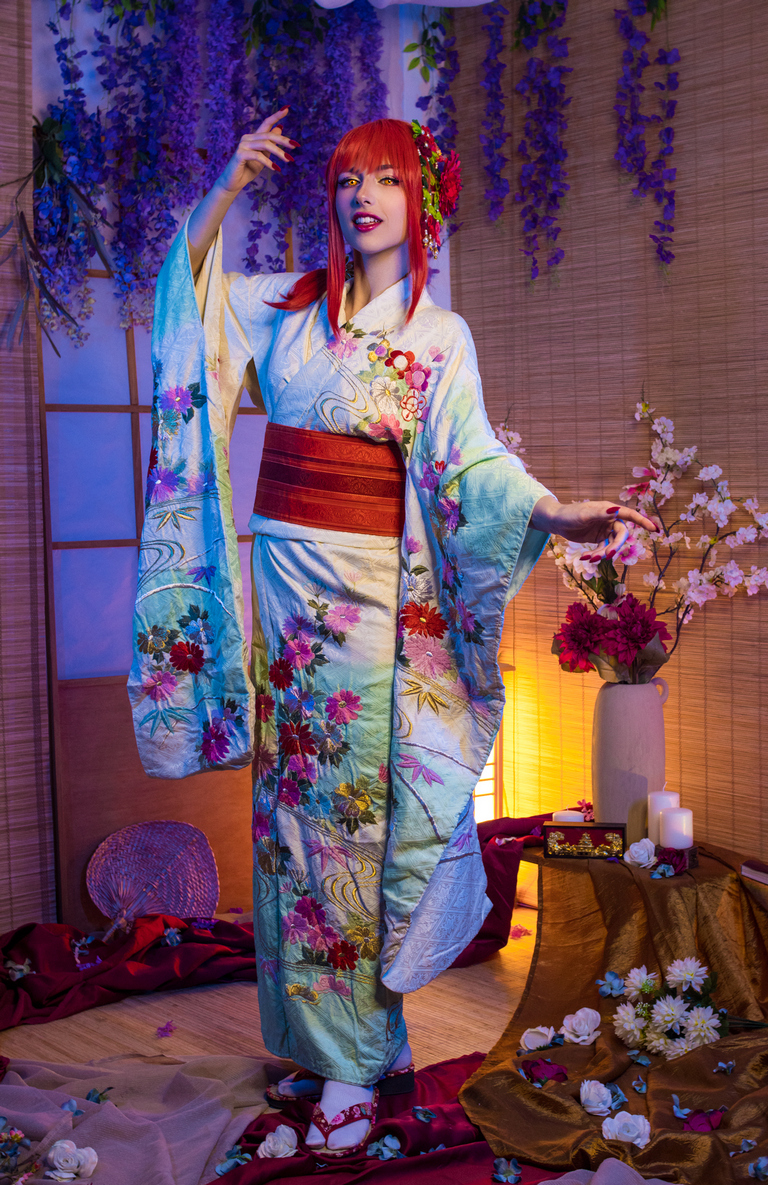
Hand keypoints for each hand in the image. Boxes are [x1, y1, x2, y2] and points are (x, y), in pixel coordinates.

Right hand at [217, 107, 297, 193]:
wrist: (234, 183)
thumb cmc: (248, 170)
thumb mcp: (263, 156)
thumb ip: (270, 144)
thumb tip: (280, 129)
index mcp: (254, 137)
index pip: (266, 123)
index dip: (276, 116)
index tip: (287, 108)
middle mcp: (248, 138)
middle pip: (268, 135)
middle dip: (283, 140)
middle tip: (295, 146)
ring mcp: (243, 145)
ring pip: (265, 144)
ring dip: (279, 152)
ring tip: (289, 160)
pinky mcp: (240, 154)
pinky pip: (258, 156)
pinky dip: (268, 162)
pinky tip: (276, 168)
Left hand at [531, 495, 658, 559]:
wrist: (557, 521)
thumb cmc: (570, 514)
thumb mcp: (585, 514)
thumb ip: (601, 513)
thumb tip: (616, 510)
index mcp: (610, 510)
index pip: (630, 515)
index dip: (643, 522)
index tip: (655, 530)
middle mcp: (610, 519)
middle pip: (621, 536)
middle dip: (614, 547)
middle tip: (606, 556)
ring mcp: (604, 529)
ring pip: (612, 545)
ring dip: (603, 553)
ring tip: (589, 558)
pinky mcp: (598, 538)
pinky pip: (603, 549)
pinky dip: (596, 555)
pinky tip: (584, 557)